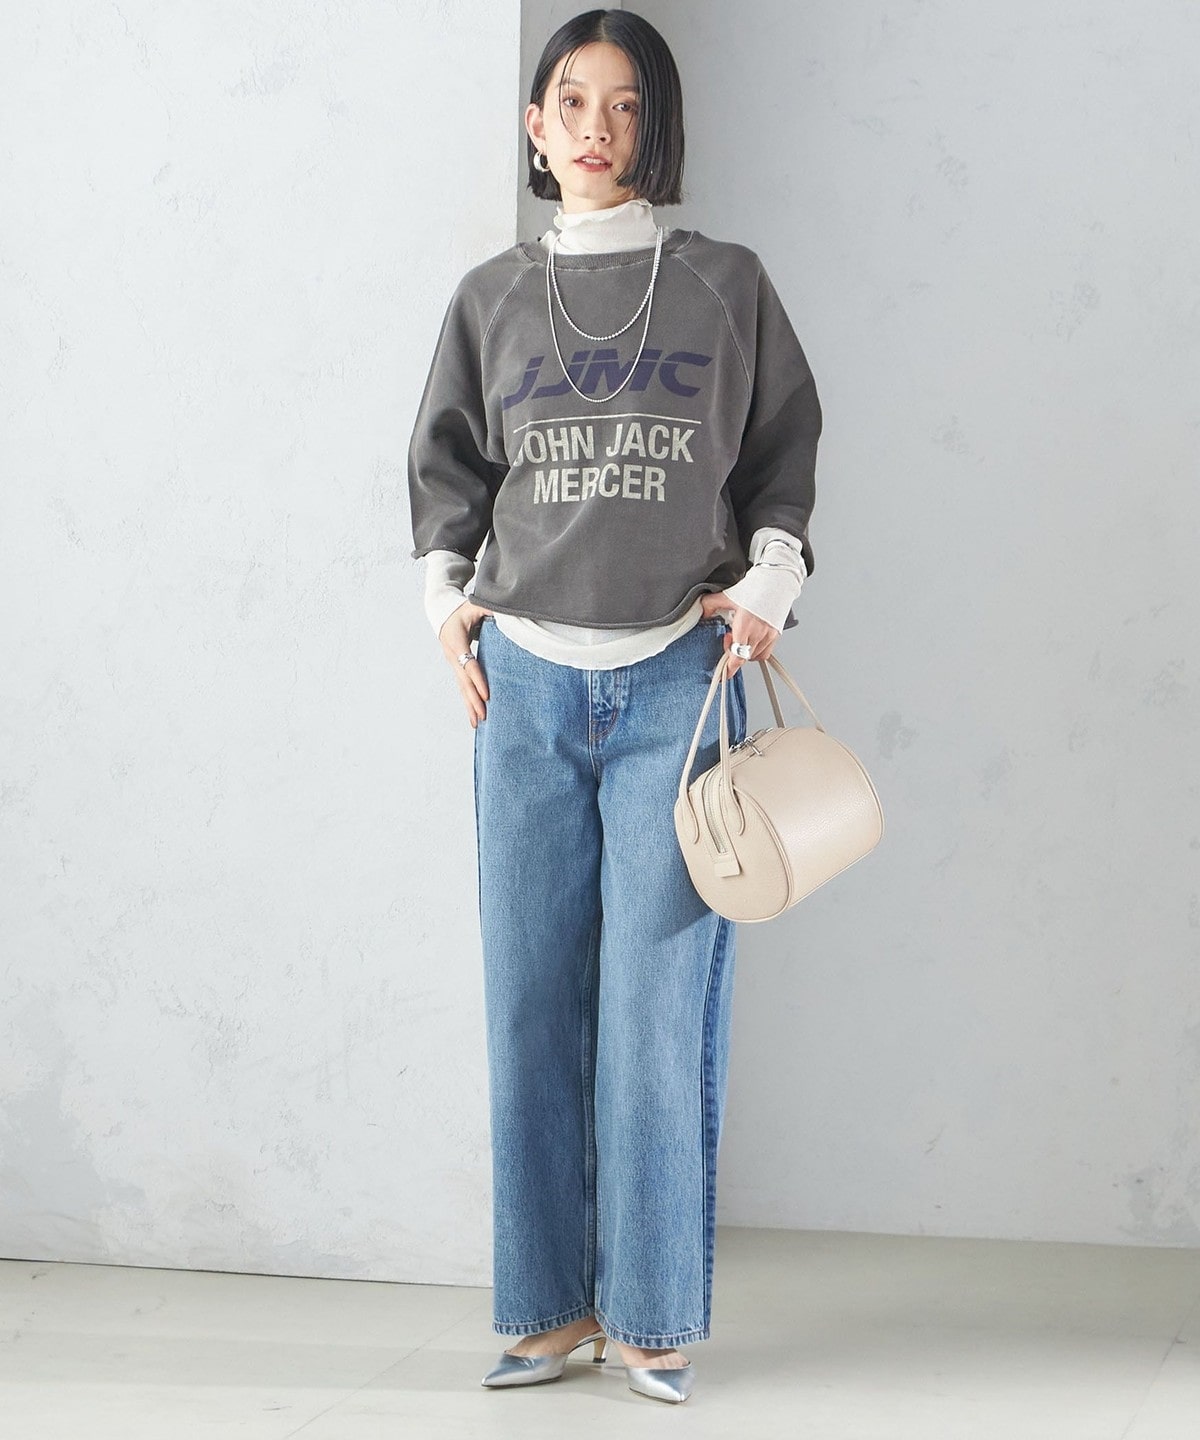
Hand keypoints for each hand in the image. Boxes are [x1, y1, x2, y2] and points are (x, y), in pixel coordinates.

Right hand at [438, 601, 494, 728]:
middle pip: (463, 681)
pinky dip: (468, 702)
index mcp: (456, 640)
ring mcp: (452, 663)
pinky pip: (462, 687)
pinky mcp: (456, 668)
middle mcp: (452, 655)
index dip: (478, 679)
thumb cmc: (463, 609)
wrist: (443, 613)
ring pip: (461, 687)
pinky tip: (474, 716)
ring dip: (469, 705)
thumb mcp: (475, 605)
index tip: (487, 695)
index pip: (468, 664)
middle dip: (473, 700)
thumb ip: (488, 608)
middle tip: (484, 716)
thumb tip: (506, 610)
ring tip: (478, 723)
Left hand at [698, 592, 779, 675]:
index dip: (729, 667)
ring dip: (745, 651)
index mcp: (745, 625)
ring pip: (754, 656)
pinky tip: (751, 638)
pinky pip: (765, 652)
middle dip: (733, 653)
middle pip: (743, 657)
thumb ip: (711, 605)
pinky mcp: (776, 634)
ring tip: (741, 635)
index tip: (724, 673)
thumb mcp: (727, 596)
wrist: (776, 581)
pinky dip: (756, 650)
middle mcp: (758, 633)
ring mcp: (769, 635)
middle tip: (728, 638)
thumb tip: (700, 612)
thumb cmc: (756, 587)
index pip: (737, 656)